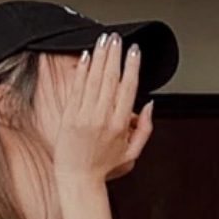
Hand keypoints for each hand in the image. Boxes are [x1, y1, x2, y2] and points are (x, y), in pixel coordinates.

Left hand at [53, 33, 153, 184]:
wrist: (78, 180)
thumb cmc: (104, 168)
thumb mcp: (133, 153)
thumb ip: (145, 129)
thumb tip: (149, 104)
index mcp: (120, 125)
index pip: (128, 88)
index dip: (132, 66)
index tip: (134, 51)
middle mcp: (102, 118)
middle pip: (111, 78)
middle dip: (115, 54)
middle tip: (117, 38)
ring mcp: (84, 116)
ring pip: (94, 79)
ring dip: (100, 56)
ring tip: (104, 40)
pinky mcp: (69, 116)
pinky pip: (77, 88)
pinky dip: (82, 70)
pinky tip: (86, 57)